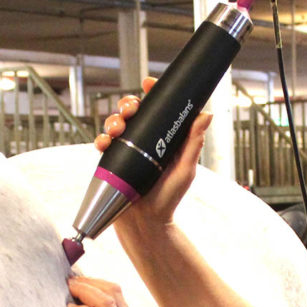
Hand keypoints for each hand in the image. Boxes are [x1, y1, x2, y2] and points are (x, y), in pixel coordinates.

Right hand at [93, 77, 212, 226]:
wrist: (147, 222)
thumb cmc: (169, 198)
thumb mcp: (185, 169)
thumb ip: (193, 142)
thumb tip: (206, 114)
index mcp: (163, 138)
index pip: (157, 109)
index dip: (152, 92)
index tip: (148, 83)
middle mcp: (144, 140)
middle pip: (133, 112)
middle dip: (128, 104)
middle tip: (130, 109)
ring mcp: (127, 150)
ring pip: (115, 124)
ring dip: (113, 120)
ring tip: (116, 130)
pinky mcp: (112, 161)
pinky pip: (102, 144)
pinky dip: (100, 139)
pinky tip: (104, 143)